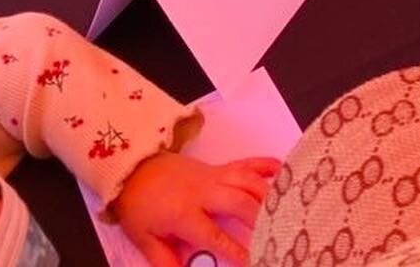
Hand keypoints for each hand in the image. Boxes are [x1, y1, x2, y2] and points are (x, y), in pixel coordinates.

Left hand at [112, 151, 280, 266]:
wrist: (135, 168)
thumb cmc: (140, 206)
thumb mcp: (144, 239)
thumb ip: (164, 260)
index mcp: (185, 212)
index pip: (214, 235)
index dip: (234, 249)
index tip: (252, 260)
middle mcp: (204, 191)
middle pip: (238, 201)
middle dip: (259, 218)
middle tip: (276, 231)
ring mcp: (214, 175)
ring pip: (247, 180)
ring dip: (267, 193)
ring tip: (285, 207)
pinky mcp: (218, 166)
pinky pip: (246, 163)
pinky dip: (266, 165)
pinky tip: (282, 172)